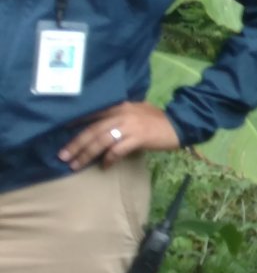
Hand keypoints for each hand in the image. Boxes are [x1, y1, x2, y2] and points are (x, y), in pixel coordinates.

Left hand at [60, 101, 179, 168]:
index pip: (93, 113)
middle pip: (93, 130)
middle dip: (76, 144)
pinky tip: (104, 166)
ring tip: (76, 164)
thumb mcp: (137, 109)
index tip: (60, 131)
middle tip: (63, 156)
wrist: (179, 124)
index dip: (75, 122)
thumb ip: (119, 113)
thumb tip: (100, 123)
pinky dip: (109, 159)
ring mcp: (130, 126)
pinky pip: (118, 150)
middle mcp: (122, 114)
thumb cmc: (157, 119)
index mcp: (120, 106)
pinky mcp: (139, 138)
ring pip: (101, 141)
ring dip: (87, 154)